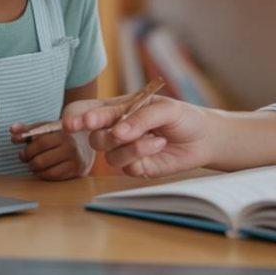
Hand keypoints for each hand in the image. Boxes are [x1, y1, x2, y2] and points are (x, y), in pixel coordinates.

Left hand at [9, 120, 92, 180]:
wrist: (84, 145)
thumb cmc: (60, 137)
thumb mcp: (46, 129)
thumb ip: (28, 129)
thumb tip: (12, 130)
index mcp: (63, 132)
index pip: (40, 142)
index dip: (27, 148)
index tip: (22, 150)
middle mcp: (70, 146)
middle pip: (40, 159)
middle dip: (28, 160)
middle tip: (26, 158)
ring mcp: (73, 160)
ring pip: (44, 170)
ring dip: (34, 168)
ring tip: (34, 163)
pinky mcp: (75, 171)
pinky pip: (51, 176)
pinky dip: (43, 174)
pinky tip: (43, 169)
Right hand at [62, 95, 212, 177]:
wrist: (203, 138)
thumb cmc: (182, 116)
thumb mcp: (164, 108)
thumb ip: (140, 117)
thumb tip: (118, 132)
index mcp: (117, 109)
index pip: (88, 111)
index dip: (76, 117)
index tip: (72, 123)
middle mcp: (115, 129)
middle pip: (94, 136)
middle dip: (102, 133)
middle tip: (116, 132)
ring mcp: (124, 150)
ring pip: (109, 152)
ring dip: (130, 144)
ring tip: (155, 135)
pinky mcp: (134, 167)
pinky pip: (126, 164)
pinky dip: (141, 152)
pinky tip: (159, 144)